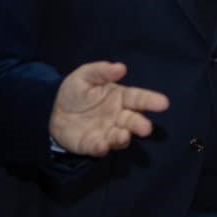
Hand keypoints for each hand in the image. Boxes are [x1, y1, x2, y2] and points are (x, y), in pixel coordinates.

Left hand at [50, 62, 169, 156]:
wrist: (53, 111)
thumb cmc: (76, 92)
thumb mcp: (84, 75)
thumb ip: (101, 71)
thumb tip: (121, 68)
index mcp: (120, 98)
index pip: (138, 99)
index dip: (151, 101)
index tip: (164, 103)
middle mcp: (118, 117)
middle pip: (133, 121)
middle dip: (140, 125)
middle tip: (146, 128)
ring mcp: (107, 132)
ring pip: (120, 137)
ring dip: (123, 138)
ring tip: (122, 136)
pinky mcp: (93, 145)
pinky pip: (100, 148)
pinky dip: (102, 148)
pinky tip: (102, 145)